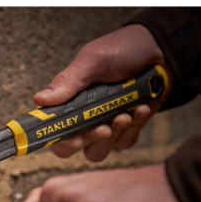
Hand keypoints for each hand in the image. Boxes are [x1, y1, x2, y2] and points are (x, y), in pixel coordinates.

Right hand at [34, 24, 170, 161]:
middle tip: (103, 128)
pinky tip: (141, 107)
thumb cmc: (122, 50)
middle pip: (72, 148)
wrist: (160, 50)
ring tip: (125, 114)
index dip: (59, 140)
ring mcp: (105, 124)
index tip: (75, 139)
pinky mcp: (127, 128)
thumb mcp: (93, 60)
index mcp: (68, 102)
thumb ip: (68, 81)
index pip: (53, 130)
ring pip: (98, 151)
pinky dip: (135, 127)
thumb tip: (39, 99)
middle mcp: (83, 117)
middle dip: (89, 140)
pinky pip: (125, 142)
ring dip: (112, 135)